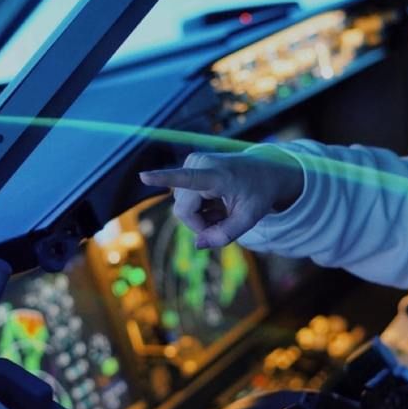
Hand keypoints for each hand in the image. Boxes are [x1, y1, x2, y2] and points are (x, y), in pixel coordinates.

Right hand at [139, 149, 302, 248]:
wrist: (265, 169)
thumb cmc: (258, 194)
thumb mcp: (249, 219)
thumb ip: (225, 235)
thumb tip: (197, 245)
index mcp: (218, 175)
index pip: (188, 179)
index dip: (163, 179)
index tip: (143, 176)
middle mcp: (200, 164)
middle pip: (184, 211)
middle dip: (200, 224)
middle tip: (224, 221)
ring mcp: (192, 163)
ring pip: (182, 207)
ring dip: (201, 215)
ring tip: (223, 208)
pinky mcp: (188, 166)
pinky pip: (183, 199)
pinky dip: (199, 207)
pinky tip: (216, 202)